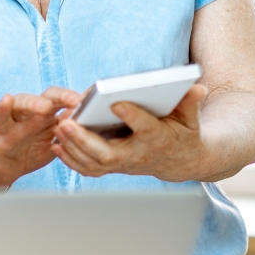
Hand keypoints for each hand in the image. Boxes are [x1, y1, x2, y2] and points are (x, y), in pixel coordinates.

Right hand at [0, 87, 82, 187]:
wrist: (5, 169)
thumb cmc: (31, 148)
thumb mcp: (52, 137)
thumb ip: (67, 126)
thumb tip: (90, 115)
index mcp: (36, 114)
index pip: (50, 98)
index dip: (64, 97)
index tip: (79, 100)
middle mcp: (17, 118)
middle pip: (24, 102)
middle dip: (36, 102)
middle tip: (47, 105)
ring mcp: (0, 132)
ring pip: (0, 116)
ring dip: (4, 107)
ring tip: (6, 100)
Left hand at [51, 84, 209, 181]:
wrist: (180, 161)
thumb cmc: (183, 132)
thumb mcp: (190, 117)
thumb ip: (189, 102)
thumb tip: (197, 86)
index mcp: (158, 139)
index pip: (145, 128)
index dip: (132, 116)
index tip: (116, 102)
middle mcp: (138, 155)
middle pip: (108, 153)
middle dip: (84, 139)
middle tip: (65, 122)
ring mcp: (123, 164)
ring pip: (94, 163)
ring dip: (73, 148)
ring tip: (57, 129)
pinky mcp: (113, 167)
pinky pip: (89, 168)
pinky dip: (71, 160)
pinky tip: (57, 146)